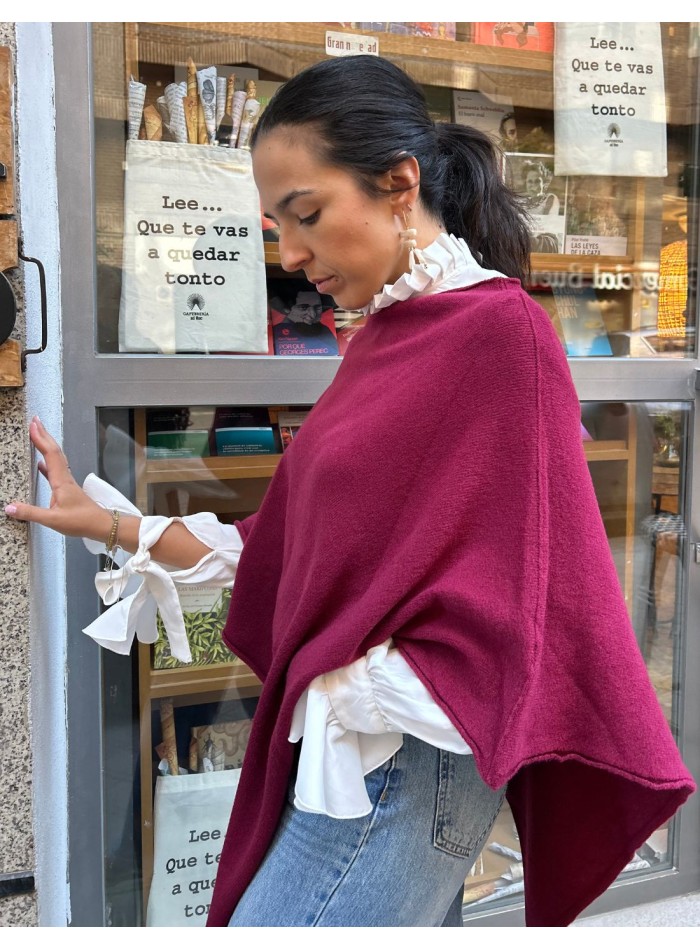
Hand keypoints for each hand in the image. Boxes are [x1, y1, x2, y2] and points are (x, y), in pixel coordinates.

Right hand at [4, 417, 111, 542]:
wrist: (102, 526)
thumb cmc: (81, 521)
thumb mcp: (53, 520)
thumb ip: (31, 513)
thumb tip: (9, 507)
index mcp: (61, 481)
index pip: (50, 454)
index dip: (40, 439)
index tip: (32, 425)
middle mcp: (65, 478)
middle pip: (54, 451)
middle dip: (44, 435)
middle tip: (35, 420)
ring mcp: (67, 483)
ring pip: (56, 459)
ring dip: (46, 446)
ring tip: (36, 436)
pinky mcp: (68, 490)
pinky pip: (55, 472)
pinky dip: (46, 465)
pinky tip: (39, 465)